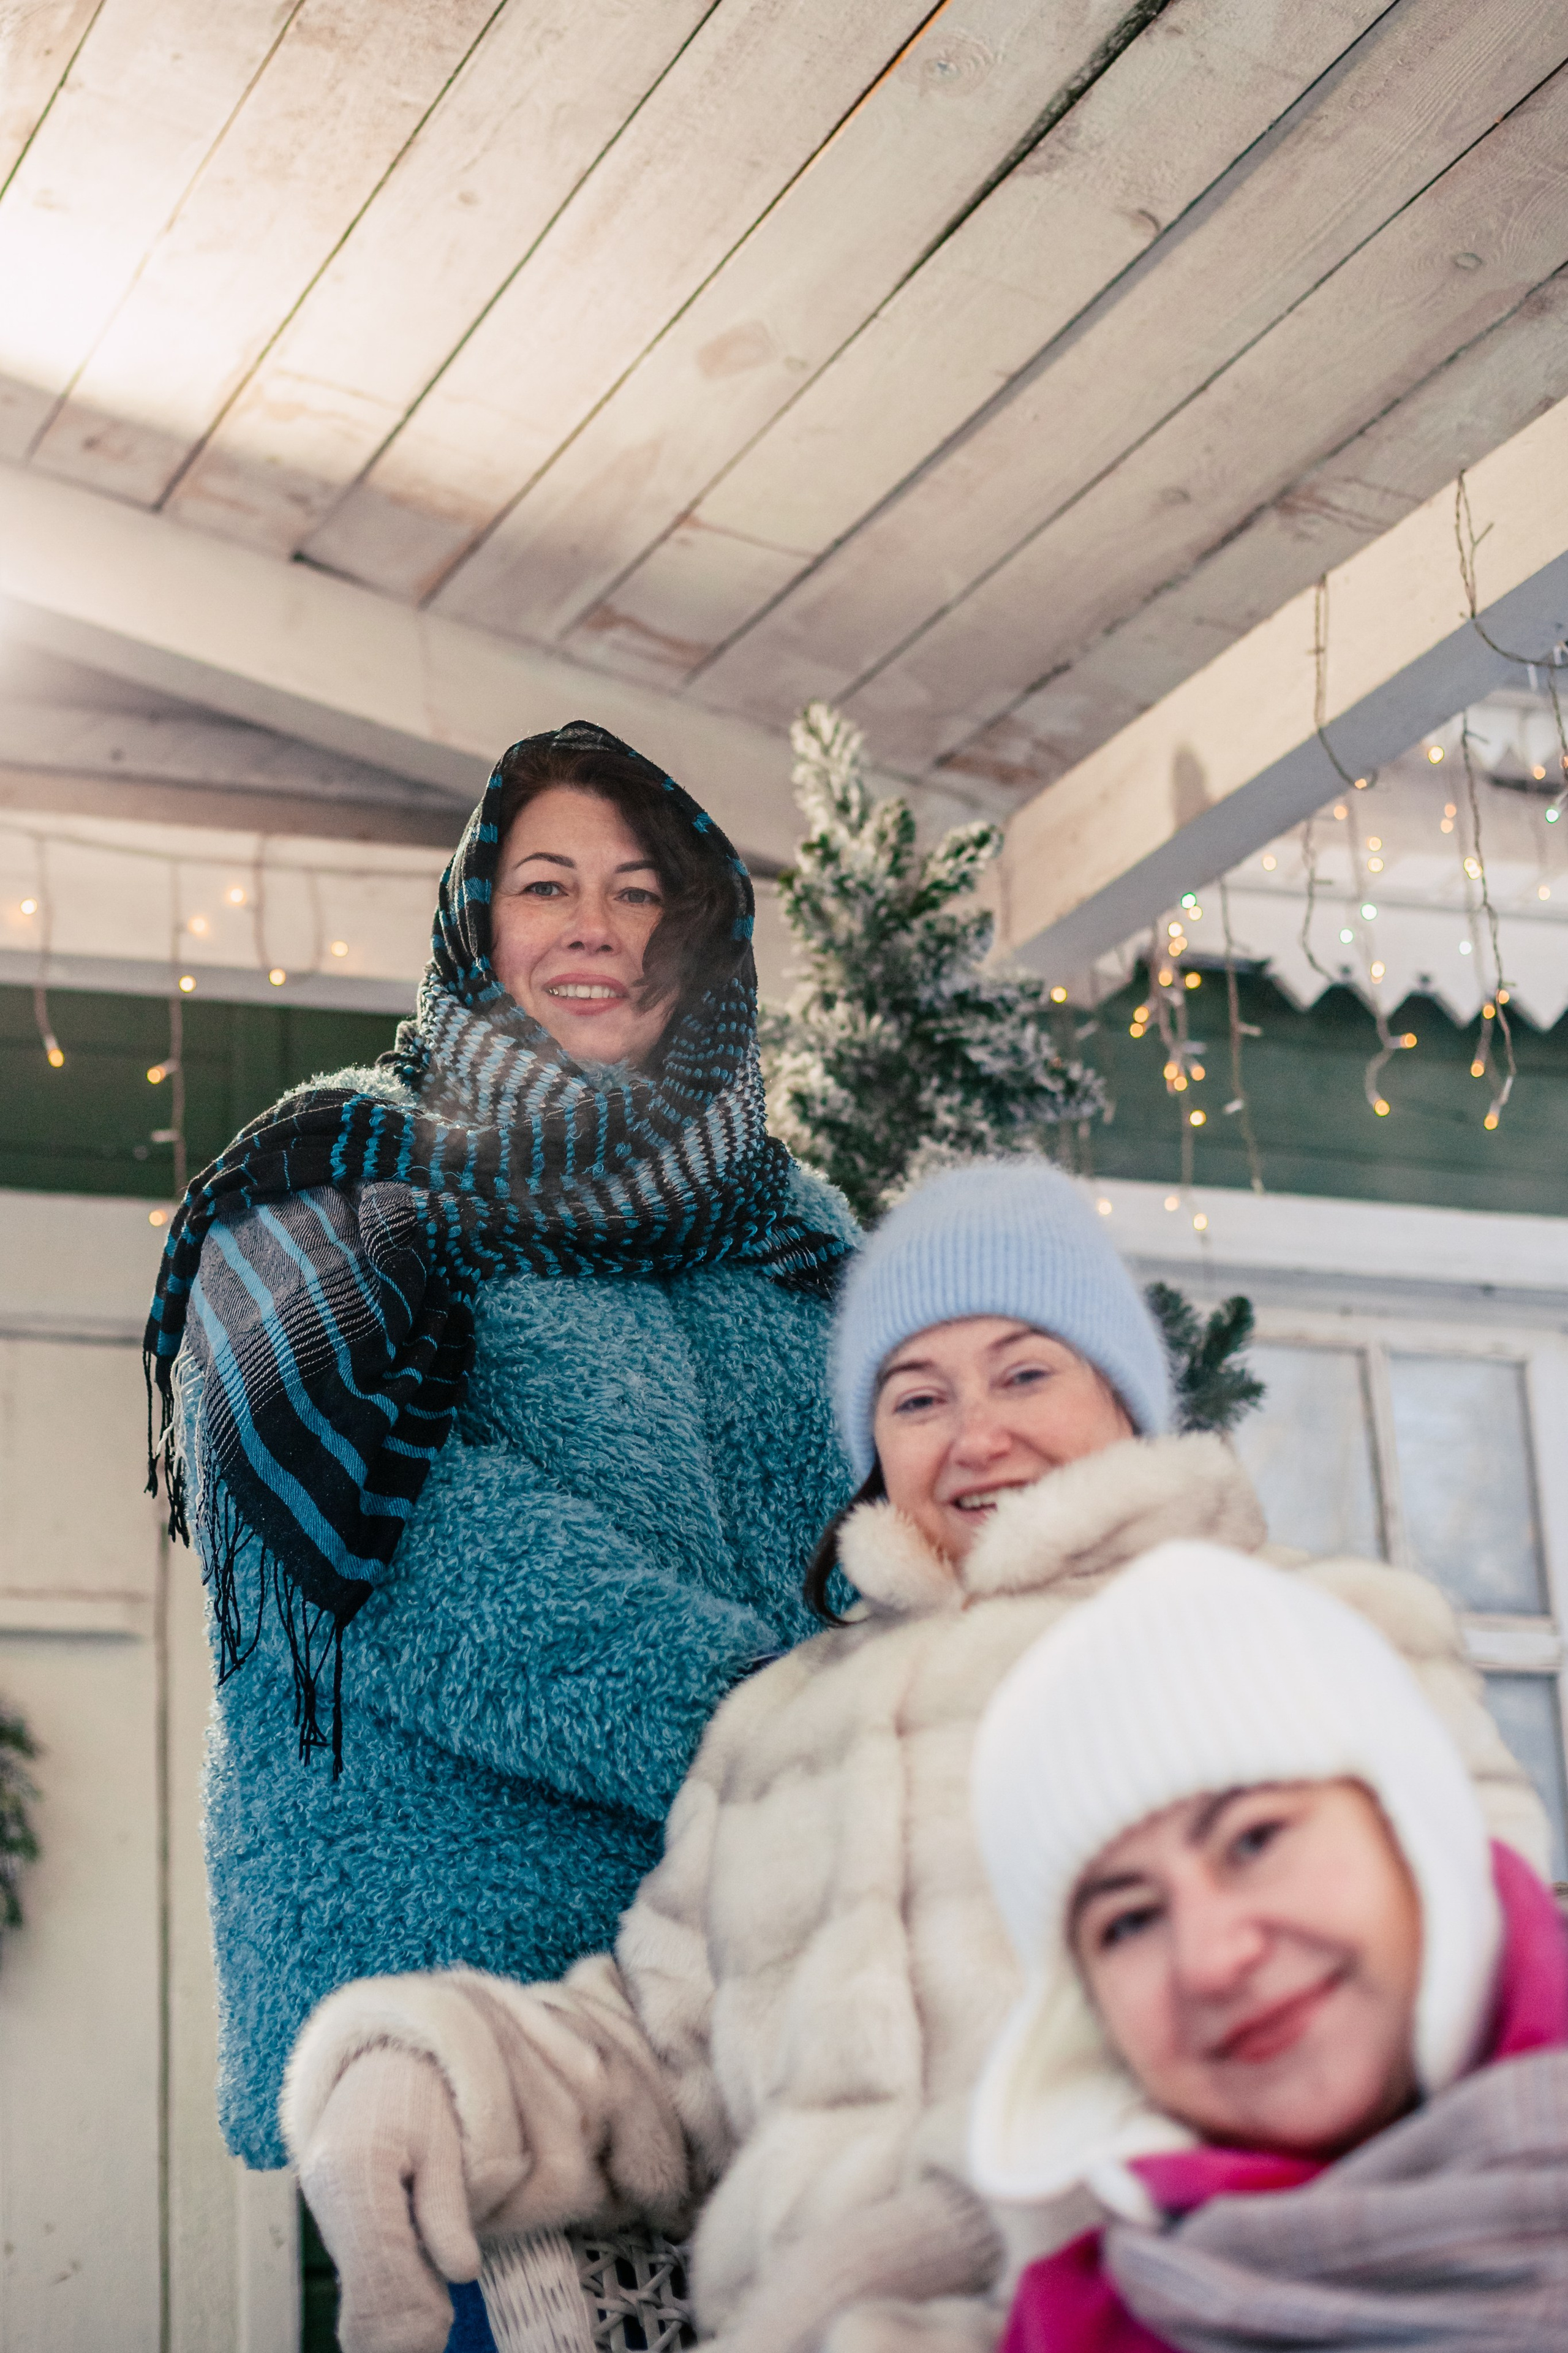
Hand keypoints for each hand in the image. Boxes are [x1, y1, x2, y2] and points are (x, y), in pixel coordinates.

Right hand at [299, 2047, 481, 2352]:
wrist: (385, 2055)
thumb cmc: (424, 2090)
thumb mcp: (446, 2139)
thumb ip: (447, 2206)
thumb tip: (461, 2271)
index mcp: (353, 2164)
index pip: (378, 2260)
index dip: (411, 2302)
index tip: (439, 2326)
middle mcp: (324, 2188)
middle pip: (357, 2289)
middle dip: (399, 2322)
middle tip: (436, 2329)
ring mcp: (323, 2203)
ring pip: (351, 2291)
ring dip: (390, 2316)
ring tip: (431, 2319)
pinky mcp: (333, 2216)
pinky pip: (355, 2278)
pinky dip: (381, 2298)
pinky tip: (416, 2296)